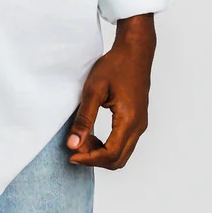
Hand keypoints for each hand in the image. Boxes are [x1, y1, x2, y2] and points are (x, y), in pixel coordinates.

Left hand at [66, 14, 155, 168]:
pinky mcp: (138, 121)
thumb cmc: (115, 66)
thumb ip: (84, 118)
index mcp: (129, 120)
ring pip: (122, 154)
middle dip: (94, 159)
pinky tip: (92, 135)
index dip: (89, 159)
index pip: (110, 154)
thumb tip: (73, 144)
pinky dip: (107, 146)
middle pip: (118, 160)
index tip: (71, 155)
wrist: (135, 52)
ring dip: (100, 153)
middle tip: (74, 148)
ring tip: (81, 140)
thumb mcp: (93, 90)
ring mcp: (140, 124)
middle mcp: (139, 126)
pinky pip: (124, 143)